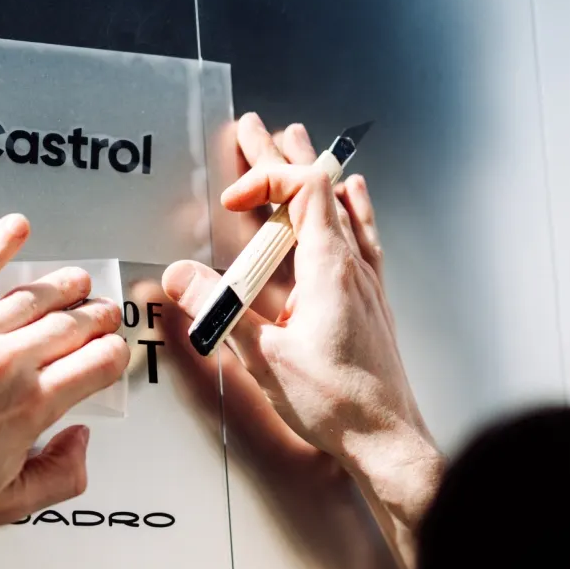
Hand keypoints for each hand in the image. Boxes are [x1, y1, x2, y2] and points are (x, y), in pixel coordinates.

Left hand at [0, 214, 128, 546]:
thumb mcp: (4, 504)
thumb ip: (58, 476)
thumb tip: (79, 445)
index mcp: (31, 407)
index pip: (96, 365)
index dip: (113, 356)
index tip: (113, 354)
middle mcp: (5, 364)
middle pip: (70, 325)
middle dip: (96, 317)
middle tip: (103, 313)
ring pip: (31, 297)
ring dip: (62, 285)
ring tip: (75, 281)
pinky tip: (14, 231)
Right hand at [163, 115, 442, 568]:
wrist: (387, 439)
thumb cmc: (338, 404)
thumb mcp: (265, 358)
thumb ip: (222, 311)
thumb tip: (182, 278)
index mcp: (331, 268)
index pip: (303, 189)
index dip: (265, 178)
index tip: (233, 196)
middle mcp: (354, 266)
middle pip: (320, 190)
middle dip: (283, 157)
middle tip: (257, 129)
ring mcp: (366, 282)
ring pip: (341, 208)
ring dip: (313, 176)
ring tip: (299, 143)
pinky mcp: (370, 302)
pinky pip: (362, 236)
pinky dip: (349, 208)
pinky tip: (353, 200)